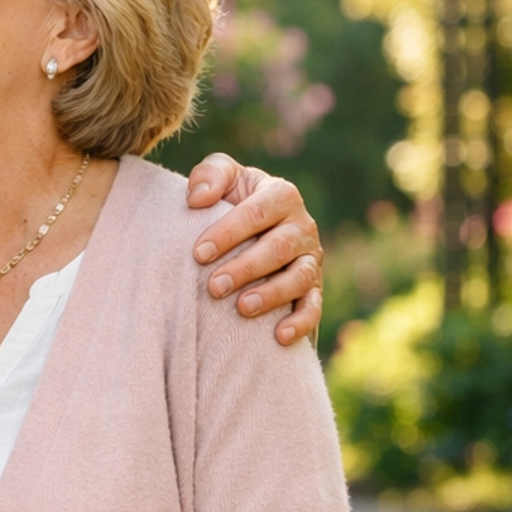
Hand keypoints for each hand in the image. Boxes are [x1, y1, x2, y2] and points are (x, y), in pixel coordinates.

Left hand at [185, 155, 322, 346]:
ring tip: (242, 308)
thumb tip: (198, 198)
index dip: (228, 232)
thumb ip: (210, 175)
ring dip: (271, 295)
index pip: (258, 212)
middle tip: (213, 287)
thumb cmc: (230, 202)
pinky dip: (301, 322)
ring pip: (299, 278)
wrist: (249, 232)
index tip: (198, 254)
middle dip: (245, 268)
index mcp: (281, 195)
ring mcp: (310, 259)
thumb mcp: (223, 179)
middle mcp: (302, 227)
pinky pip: (313, 306)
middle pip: (278, 248)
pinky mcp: (314, 289)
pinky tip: (280, 336)